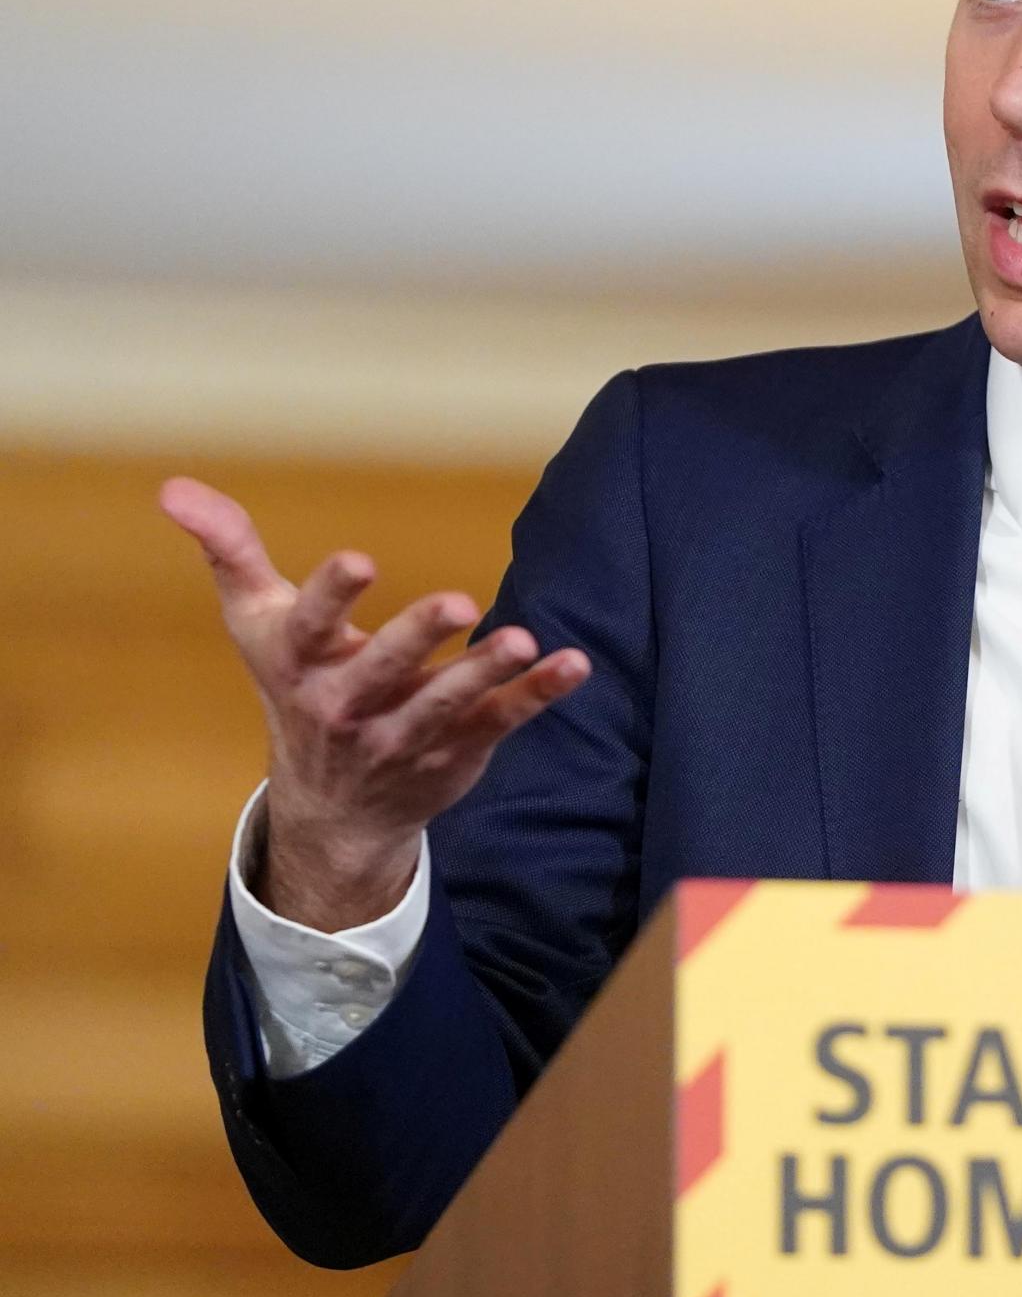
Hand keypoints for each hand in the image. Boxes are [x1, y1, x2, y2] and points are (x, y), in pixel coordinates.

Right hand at [159, 476, 589, 931]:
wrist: (333, 809)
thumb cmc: (296, 688)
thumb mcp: (257, 623)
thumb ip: (230, 552)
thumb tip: (173, 486)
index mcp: (300, 666)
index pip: (310, 626)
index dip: (331, 595)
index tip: (358, 560)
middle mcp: (349, 707)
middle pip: (382, 670)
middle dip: (415, 638)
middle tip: (457, 600)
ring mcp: (406, 735)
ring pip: (447, 704)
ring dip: (485, 672)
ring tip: (521, 639)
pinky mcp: (458, 751)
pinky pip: (502, 723)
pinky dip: (539, 695)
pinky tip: (574, 664)